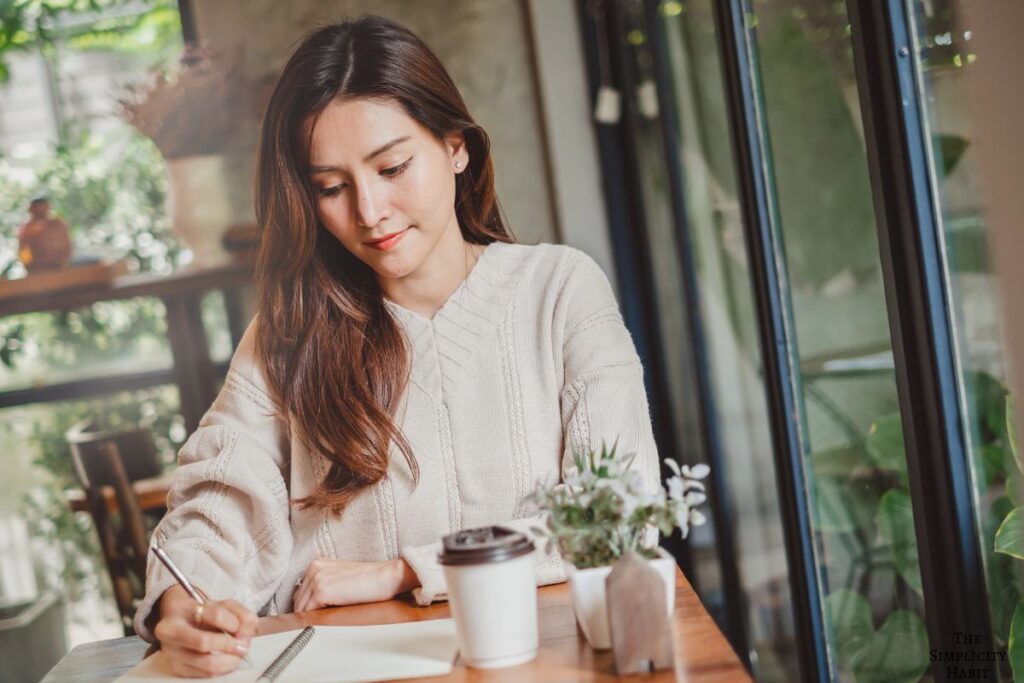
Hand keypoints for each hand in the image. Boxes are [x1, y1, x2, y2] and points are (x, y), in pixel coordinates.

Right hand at [153, 585, 256, 677]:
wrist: (179, 622)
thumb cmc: (203, 613)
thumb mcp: (223, 604)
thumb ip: (241, 615)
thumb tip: (245, 634)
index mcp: (182, 609)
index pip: (215, 615)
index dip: (233, 622)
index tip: (239, 626)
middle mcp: (170, 631)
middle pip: (204, 642)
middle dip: (230, 645)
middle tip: (243, 646)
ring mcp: (171, 652)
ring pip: (206, 663)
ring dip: (230, 660)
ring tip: (237, 654)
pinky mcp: (176, 669)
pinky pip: (205, 674)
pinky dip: (222, 669)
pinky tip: (226, 660)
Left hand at [292, 558, 418, 611]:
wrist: (386, 577)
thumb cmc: (369, 580)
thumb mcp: (341, 578)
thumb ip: (325, 585)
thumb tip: (311, 606)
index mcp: (317, 564)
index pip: (301, 592)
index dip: (306, 606)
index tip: (315, 615)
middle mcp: (314, 569)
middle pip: (299, 600)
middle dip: (306, 613)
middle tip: (319, 622)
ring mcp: (317, 579)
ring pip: (302, 608)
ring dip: (310, 618)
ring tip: (324, 623)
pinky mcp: (322, 591)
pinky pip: (309, 612)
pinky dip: (315, 620)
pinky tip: (327, 620)